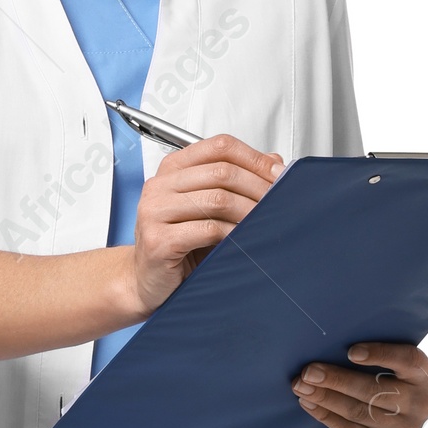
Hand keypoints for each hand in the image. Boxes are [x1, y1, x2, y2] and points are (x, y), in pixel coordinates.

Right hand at [131, 136, 283, 313]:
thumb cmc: (180, 244)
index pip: (219, 147)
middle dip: (258, 187)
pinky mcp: (158, 240)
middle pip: (221, 171)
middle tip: (278, 202)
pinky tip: (243, 240)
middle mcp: (159, 185)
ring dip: (249, 211)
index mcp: (173, 169)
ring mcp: (154, 211)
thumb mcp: (210, 207)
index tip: (278, 174)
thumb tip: (274, 162)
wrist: (149, 280)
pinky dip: (233, 234)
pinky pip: (207, 230)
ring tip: (264, 222)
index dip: (254, 158)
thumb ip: (237, 182)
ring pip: (217, 199)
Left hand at [291, 341, 427, 427]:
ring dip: (325, 397)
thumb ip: (368, 360)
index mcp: (425, 375)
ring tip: (302, 387)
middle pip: (376, 389)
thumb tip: (328, 344)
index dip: (381, 354)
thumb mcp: (383, 371)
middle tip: (309, 372)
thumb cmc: (378, 389)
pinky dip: (326, 417)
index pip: (409, 359)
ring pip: (359, 410)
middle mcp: (421, 405)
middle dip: (337, 379)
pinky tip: (310, 406)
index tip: (351, 352)